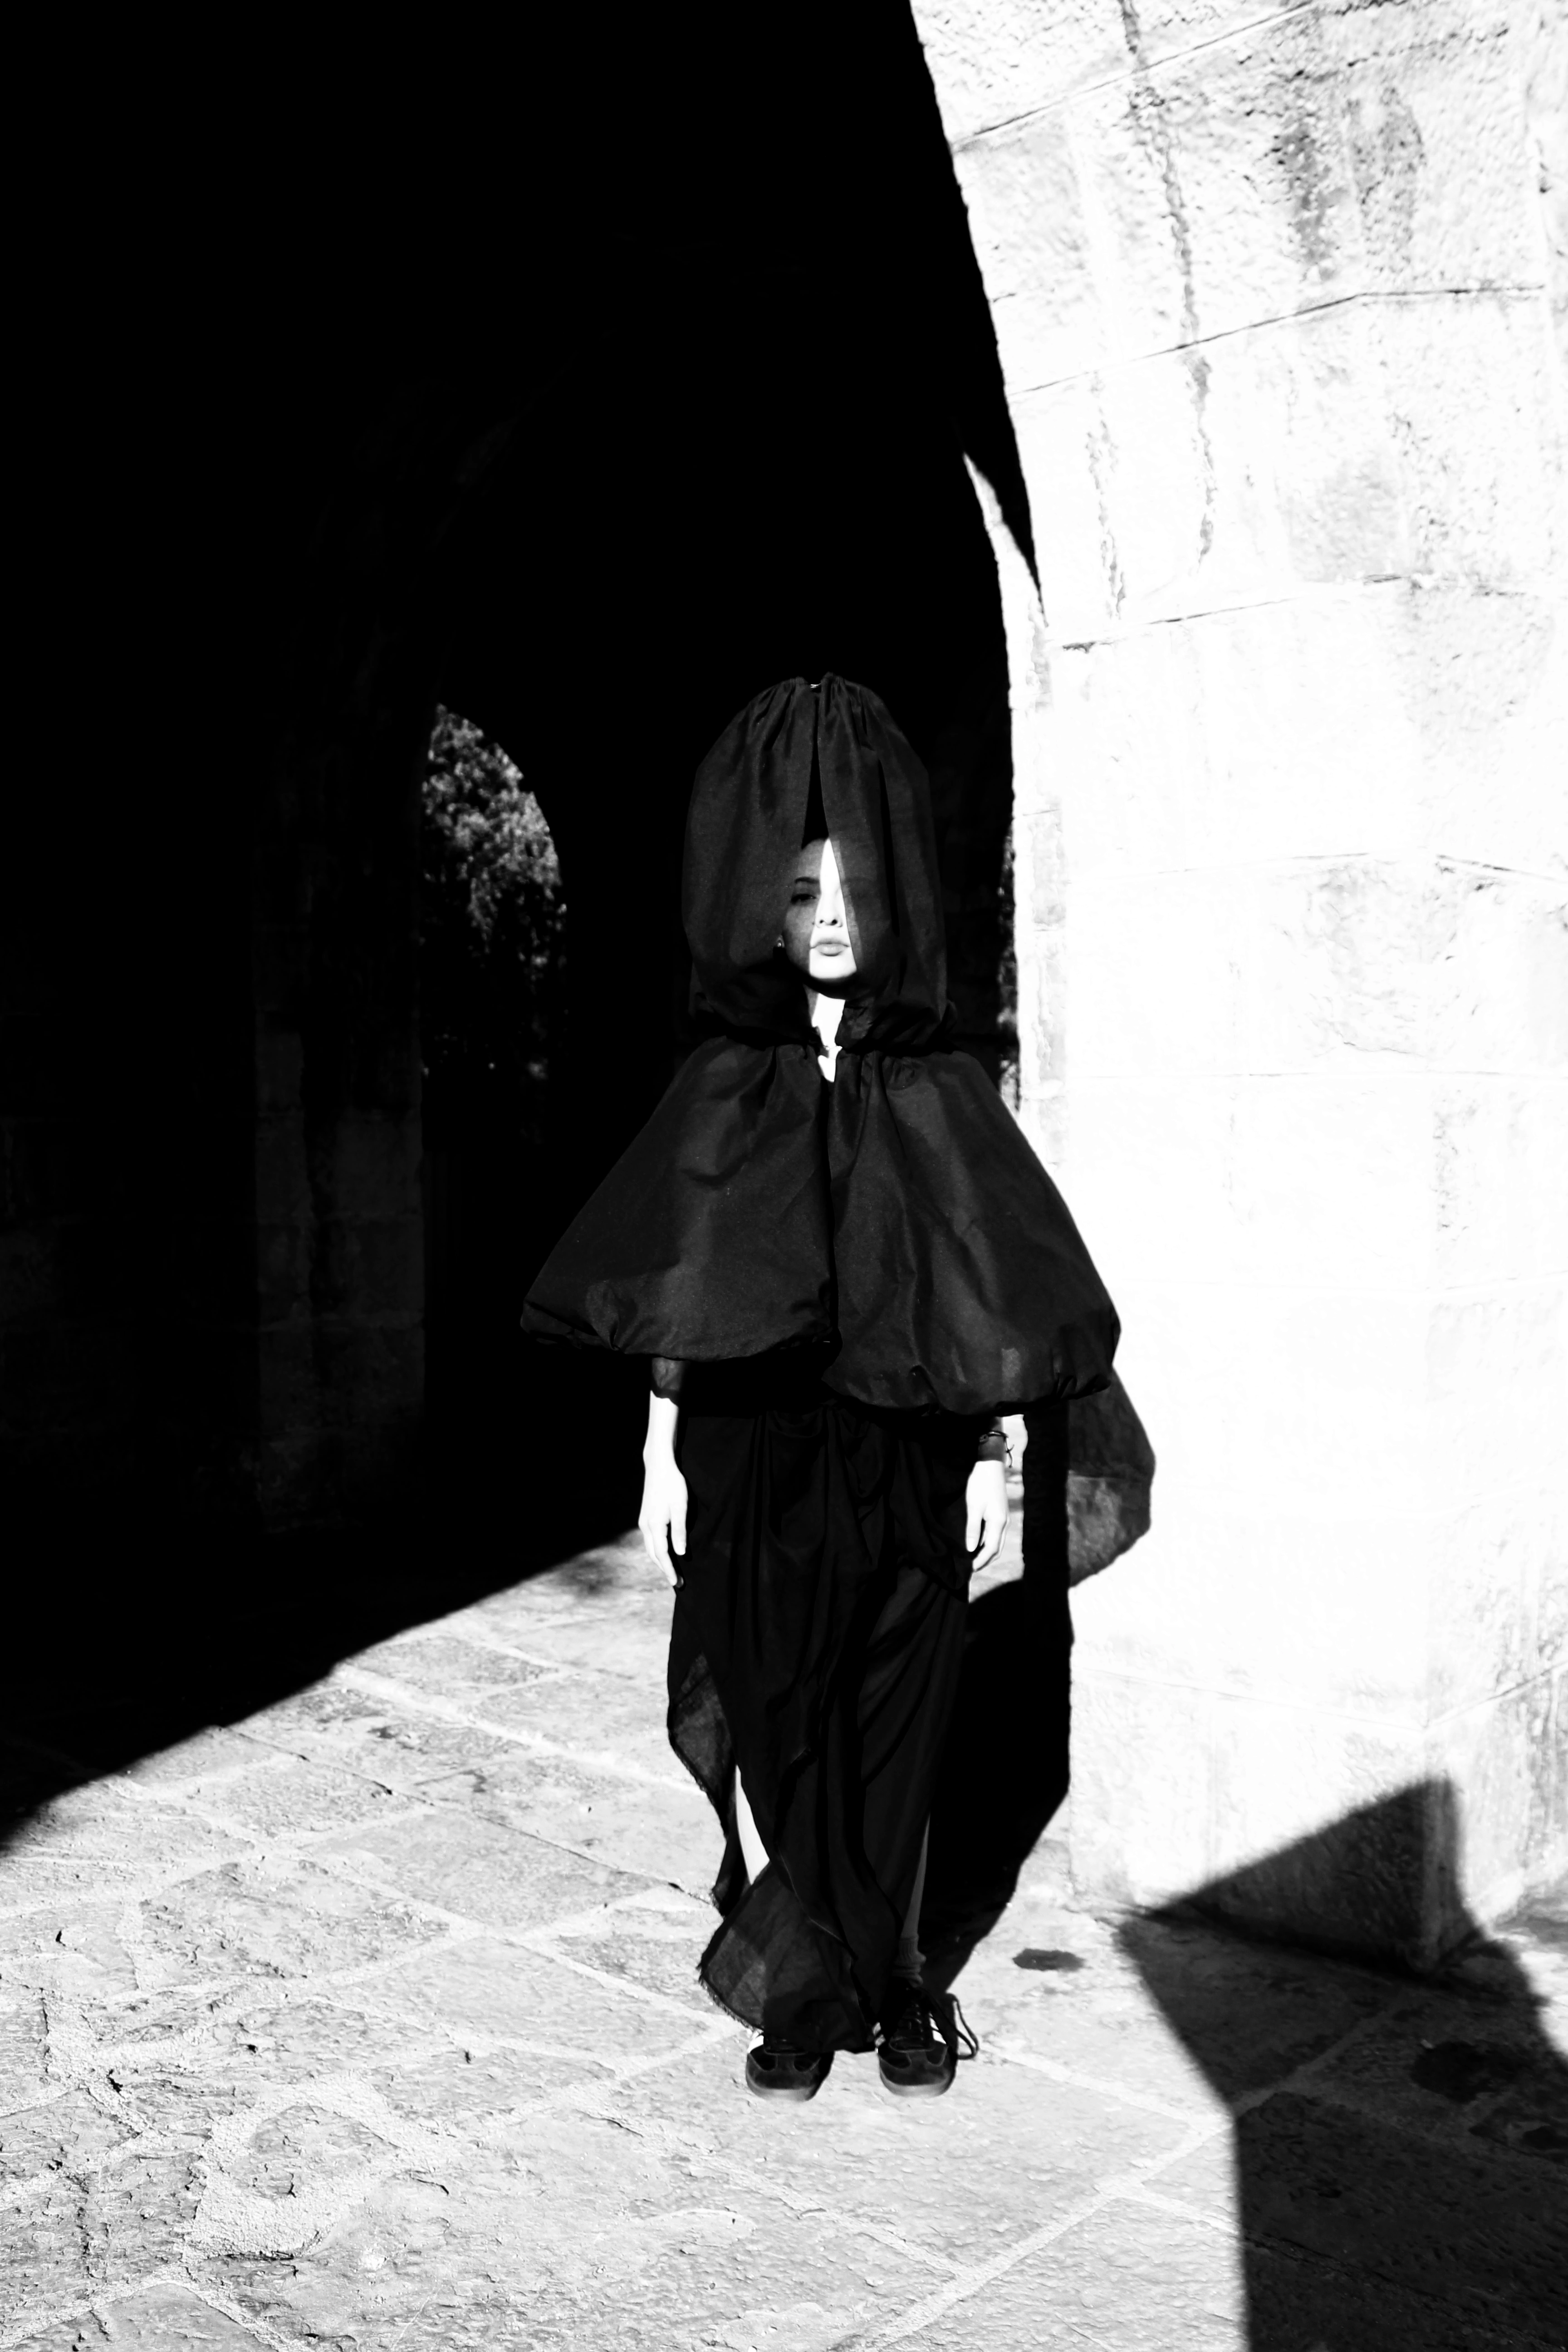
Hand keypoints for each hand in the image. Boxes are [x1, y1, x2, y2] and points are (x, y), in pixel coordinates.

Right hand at [639, 1452, 687, 1588]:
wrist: (658, 1466)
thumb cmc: (673, 1485)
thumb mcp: (680, 1507)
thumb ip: (680, 1531)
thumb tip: (680, 1553)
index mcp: (655, 1525)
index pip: (662, 1554)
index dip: (669, 1570)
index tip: (676, 1582)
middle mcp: (646, 1526)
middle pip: (654, 1554)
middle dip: (665, 1569)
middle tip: (677, 1582)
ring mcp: (643, 1521)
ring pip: (650, 1548)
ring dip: (660, 1561)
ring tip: (672, 1571)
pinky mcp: (645, 1517)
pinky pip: (650, 1540)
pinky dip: (657, 1551)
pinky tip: (665, 1553)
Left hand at [965, 1457, 1007, 1573]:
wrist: (990, 1466)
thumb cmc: (980, 1485)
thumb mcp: (974, 1507)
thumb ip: (973, 1529)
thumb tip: (971, 1549)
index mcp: (998, 1523)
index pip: (991, 1549)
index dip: (981, 1561)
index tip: (971, 1570)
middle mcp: (1004, 1523)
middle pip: (997, 1549)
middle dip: (986, 1560)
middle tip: (972, 1568)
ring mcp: (1004, 1519)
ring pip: (997, 1542)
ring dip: (987, 1553)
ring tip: (974, 1559)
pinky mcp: (1001, 1514)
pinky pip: (996, 1535)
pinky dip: (988, 1543)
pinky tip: (979, 1544)